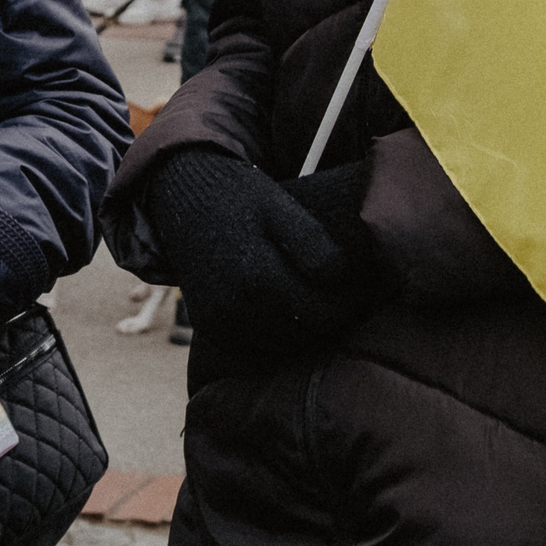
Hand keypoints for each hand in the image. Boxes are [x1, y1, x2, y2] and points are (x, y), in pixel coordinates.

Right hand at [142, 150, 369, 359]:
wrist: (179, 197)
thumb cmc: (238, 197)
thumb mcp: (280, 207)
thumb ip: (314, 246)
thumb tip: (343, 281)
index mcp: (260, 277)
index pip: (327, 313)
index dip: (352, 304)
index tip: (366, 290)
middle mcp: (237, 307)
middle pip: (306, 333)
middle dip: (332, 319)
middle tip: (351, 300)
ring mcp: (221, 321)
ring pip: (283, 347)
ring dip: (306, 331)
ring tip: (321, 305)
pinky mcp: (211, 327)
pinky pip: (255, 349)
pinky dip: (276, 337)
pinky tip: (288, 314)